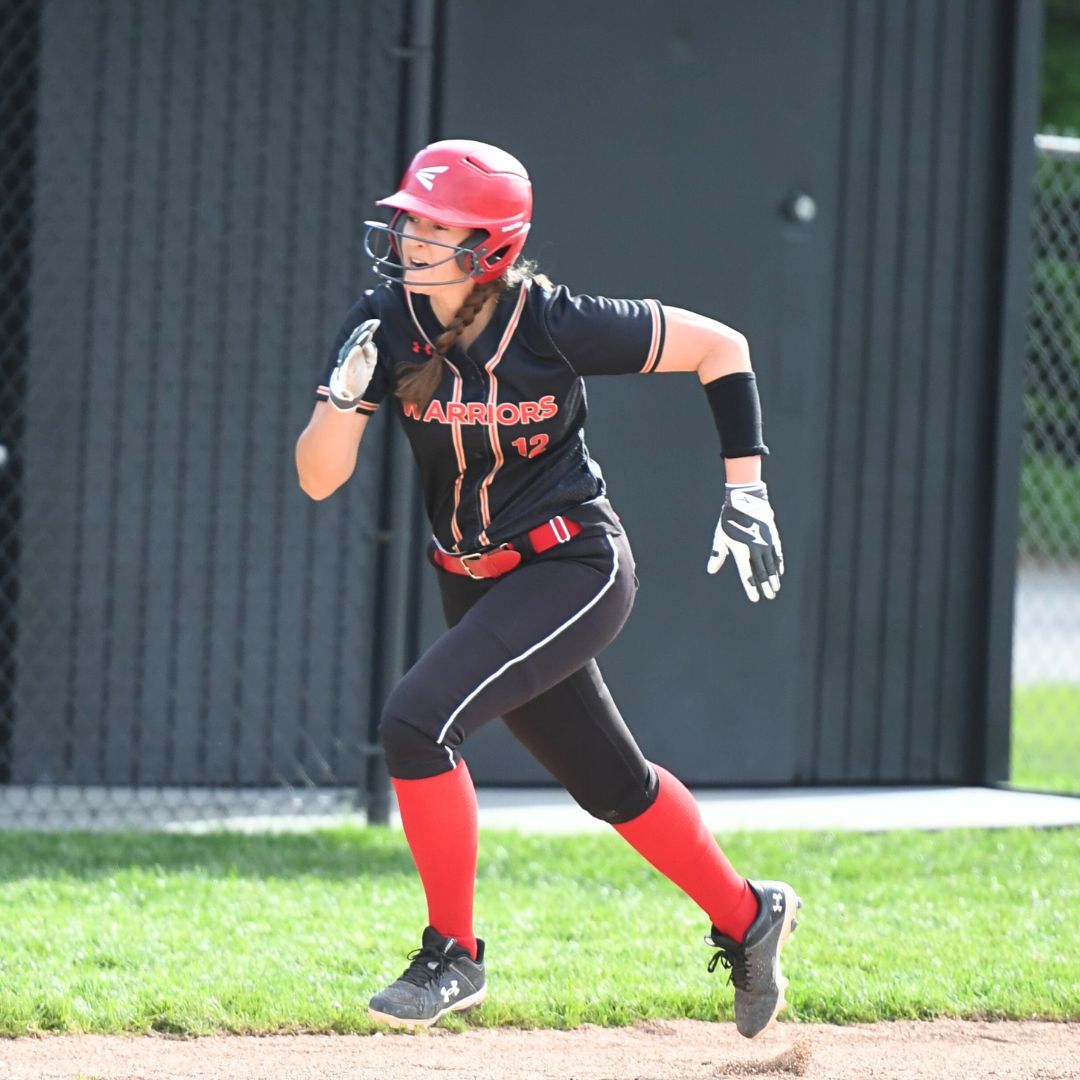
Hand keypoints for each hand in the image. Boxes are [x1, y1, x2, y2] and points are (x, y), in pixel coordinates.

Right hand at [328, 319, 380, 410]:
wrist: (348, 394)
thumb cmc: (360, 377)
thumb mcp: (369, 365)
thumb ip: (371, 354)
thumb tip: (371, 344)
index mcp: (355, 350)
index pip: (361, 336)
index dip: (368, 328)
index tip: (377, 321)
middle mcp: (349, 352)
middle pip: (357, 338)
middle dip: (365, 330)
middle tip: (374, 323)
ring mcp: (346, 360)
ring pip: (352, 346)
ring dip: (359, 339)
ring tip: (368, 333)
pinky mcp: (343, 370)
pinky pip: (347, 360)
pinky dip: (352, 353)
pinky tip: (357, 347)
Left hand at [707, 482, 783, 602]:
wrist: (745, 501)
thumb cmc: (729, 520)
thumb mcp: (720, 537)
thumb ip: (717, 555)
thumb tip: (711, 571)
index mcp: (741, 552)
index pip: (747, 575)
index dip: (751, 588)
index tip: (755, 599)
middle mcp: (755, 550)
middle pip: (762, 573)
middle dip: (766, 586)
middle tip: (770, 596)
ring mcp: (766, 544)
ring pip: (771, 565)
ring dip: (774, 578)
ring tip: (776, 589)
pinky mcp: (773, 538)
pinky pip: (777, 555)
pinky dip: (779, 565)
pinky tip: (780, 572)